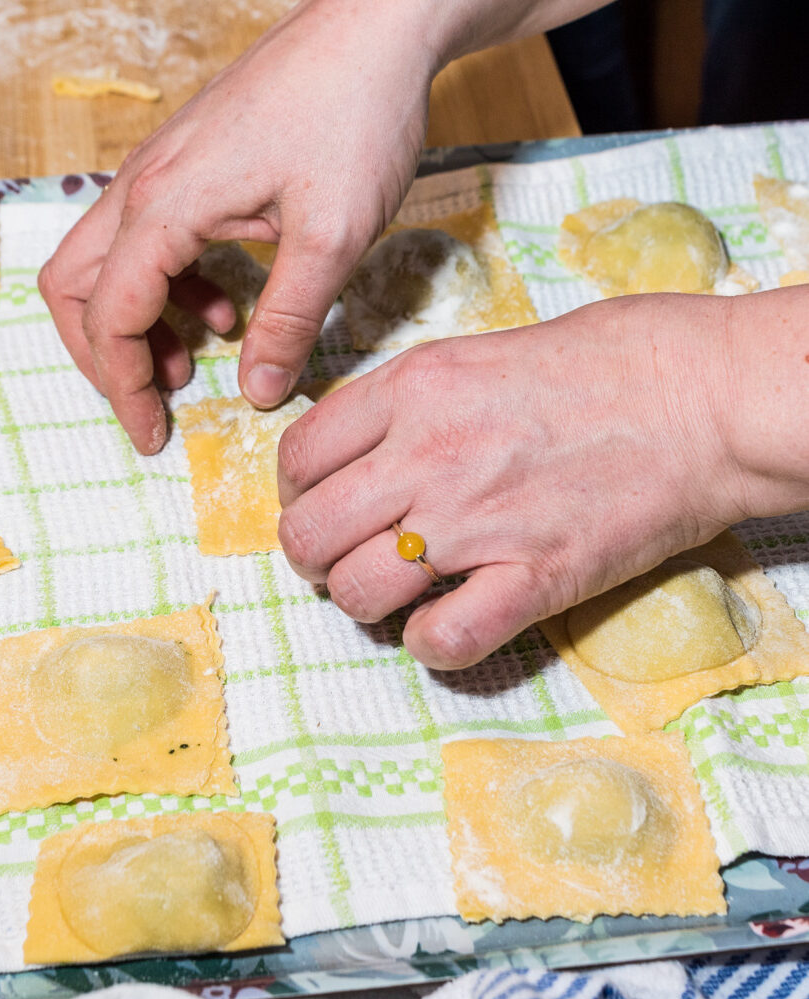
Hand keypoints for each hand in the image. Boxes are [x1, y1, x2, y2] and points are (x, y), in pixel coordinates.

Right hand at [37, 0, 437, 452]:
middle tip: (155, 401)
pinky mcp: (190, 165)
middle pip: (76, 286)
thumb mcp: (331, 237)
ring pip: (106, 262)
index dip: (122, 387)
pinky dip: (169, 286)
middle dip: (105, 356)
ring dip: (137, 322)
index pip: (109, 316)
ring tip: (194, 359)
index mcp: (165, 204)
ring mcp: (163, 169)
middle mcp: (145, 184)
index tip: (152, 436)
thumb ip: (288, 321)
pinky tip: (223, 306)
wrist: (378, 26)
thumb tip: (259, 393)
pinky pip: (149, 238)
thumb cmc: (355, 114)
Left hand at [277, 292, 764, 668]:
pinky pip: (441, 642)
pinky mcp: (534, 578)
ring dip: (366, 603)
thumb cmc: (602, 362)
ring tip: (399, 591)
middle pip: (307, 533)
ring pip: (357, 593)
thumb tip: (357, 453)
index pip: (298, 457)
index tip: (318, 504)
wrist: (703, 394)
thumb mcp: (478, 354)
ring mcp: (476, 521)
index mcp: (411, 389)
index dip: (295, 493)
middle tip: (345, 556)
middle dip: (312, 556)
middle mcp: (426, 455)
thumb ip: (406, 404)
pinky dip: (431, 645)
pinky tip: (448, 622)